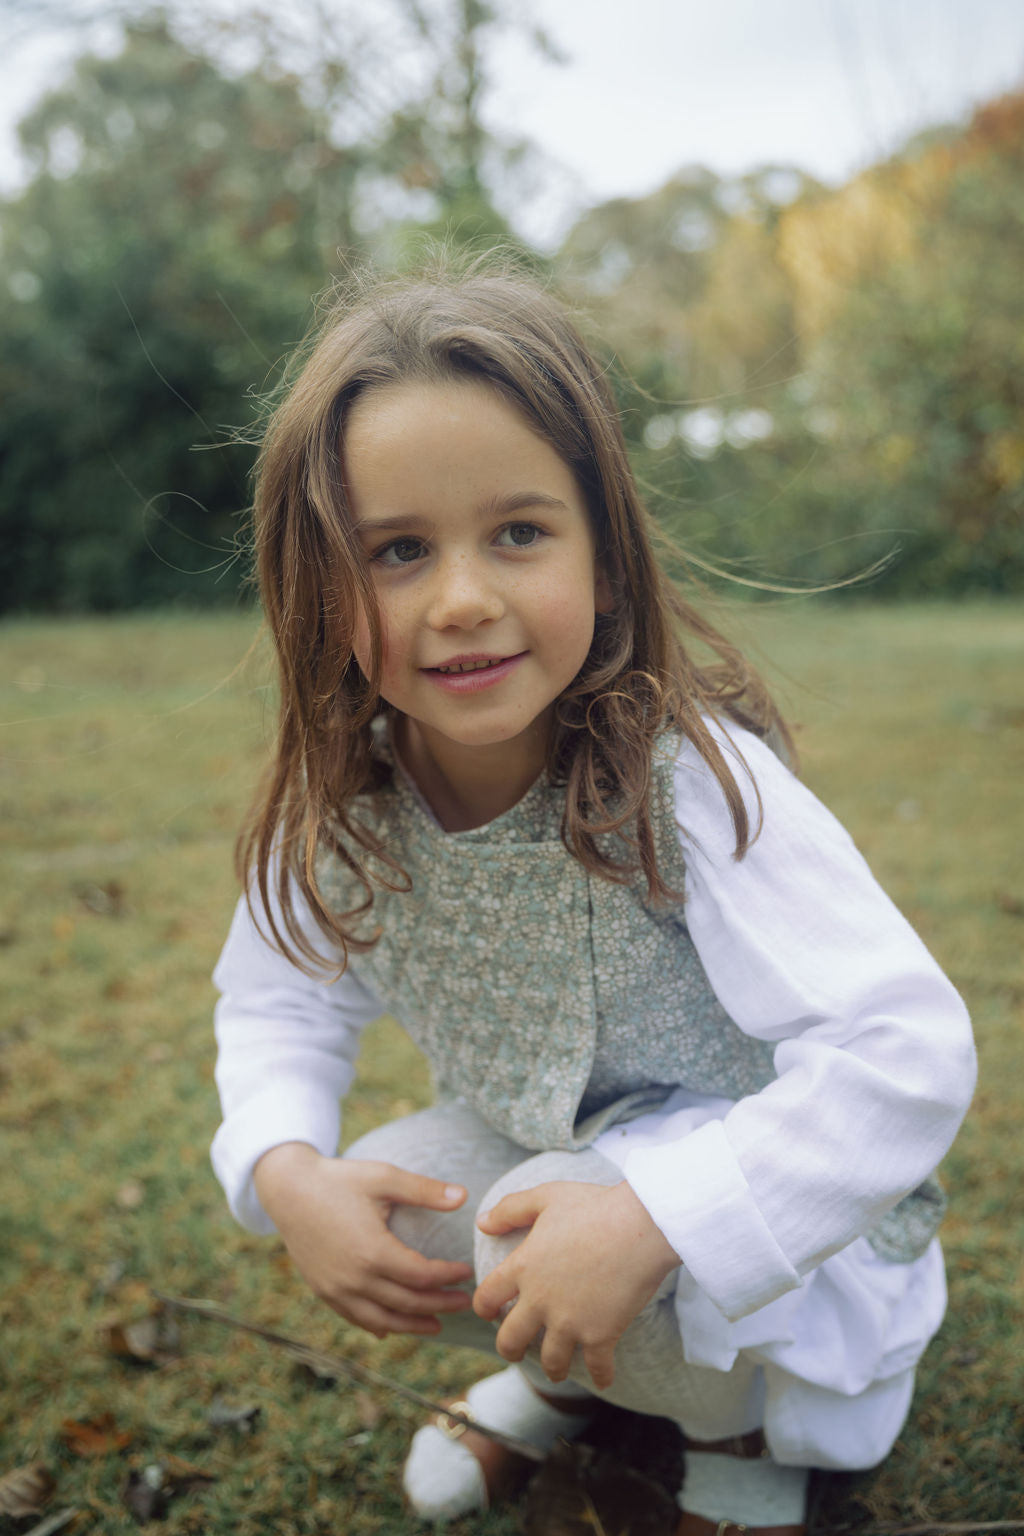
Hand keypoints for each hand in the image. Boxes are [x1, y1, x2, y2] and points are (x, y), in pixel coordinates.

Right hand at [253, 1143, 473, 1337]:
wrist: (287, 1189)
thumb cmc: (339, 1179)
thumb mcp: (384, 1177)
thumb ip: (424, 1190)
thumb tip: (464, 1196)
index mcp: (373, 1252)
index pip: (422, 1276)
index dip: (448, 1277)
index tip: (466, 1272)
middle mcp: (354, 1279)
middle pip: (407, 1303)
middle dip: (439, 1305)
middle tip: (465, 1303)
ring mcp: (336, 1289)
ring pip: (381, 1320)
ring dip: (412, 1325)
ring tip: (437, 1325)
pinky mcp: (323, 1290)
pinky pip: (355, 1318)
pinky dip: (377, 1326)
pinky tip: (390, 1329)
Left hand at [473, 1180, 679, 1389]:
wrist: (640, 1226)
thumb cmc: (593, 1206)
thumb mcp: (546, 1197)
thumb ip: (511, 1209)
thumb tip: (482, 1223)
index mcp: (524, 1267)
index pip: (487, 1297)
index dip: (483, 1307)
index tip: (488, 1311)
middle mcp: (540, 1300)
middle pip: (510, 1340)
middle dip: (510, 1349)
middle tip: (516, 1350)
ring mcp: (570, 1322)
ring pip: (551, 1361)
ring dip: (553, 1368)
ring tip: (557, 1369)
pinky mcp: (601, 1335)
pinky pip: (597, 1367)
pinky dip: (601, 1376)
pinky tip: (604, 1378)